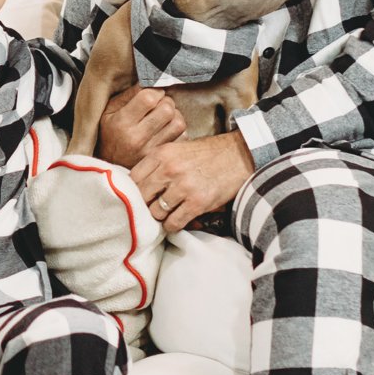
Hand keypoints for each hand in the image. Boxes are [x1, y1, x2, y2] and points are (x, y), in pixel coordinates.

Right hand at [99, 86, 183, 166]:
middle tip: (159, 105)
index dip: (154, 91)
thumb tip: (149, 82)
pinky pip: (182, 137)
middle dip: (166, 102)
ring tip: (164, 117)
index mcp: (121, 122)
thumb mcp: (108, 111)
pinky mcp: (161, 158)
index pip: (149, 97)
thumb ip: (127, 95)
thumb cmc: (108, 133)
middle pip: (167, 109)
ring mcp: (151, 150)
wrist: (108, 166)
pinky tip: (166, 129)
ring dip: (174, 116)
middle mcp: (136, 138)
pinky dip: (177, 130)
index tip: (152, 94)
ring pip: (178, 122)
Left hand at [132, 131, 254, 232]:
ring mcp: (183, 187)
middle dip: (146, 204)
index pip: (133, 178)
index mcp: (161, 154)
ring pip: (156, 212)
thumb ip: (158, 164)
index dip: (134, 190)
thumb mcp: (178, 149)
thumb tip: (136, 184)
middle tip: (153, 207)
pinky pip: (173, 223)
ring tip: (168, 213)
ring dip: (161, 216)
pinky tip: (178, 220)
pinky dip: (173, 225)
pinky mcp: (197, 203)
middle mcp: (169, 169)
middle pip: (141, 196)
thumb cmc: (208, 154)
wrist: (240, 155)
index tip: (139, 196)